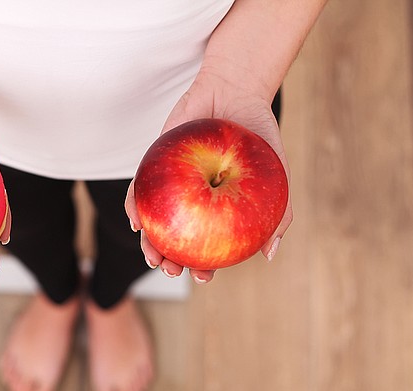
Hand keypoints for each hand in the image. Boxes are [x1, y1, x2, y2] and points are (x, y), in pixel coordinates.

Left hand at [124, 71, 292, 283]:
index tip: (203, 278)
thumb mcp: (277, 177)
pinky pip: (140, 190)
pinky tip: (135, 220)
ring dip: (148, 243)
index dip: (203, 267)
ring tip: (151, 254)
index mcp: (217, 211)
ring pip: (154, 222)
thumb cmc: (259, 136)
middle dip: (169, 263)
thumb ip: (278, 214)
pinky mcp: (154, 166)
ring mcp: (171, 186)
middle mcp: (192, 203)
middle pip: (176, 241)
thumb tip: (269, 254)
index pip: (207, 247)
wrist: (236, 91)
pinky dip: (135, 207)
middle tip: (171, 271)